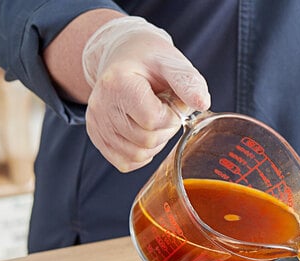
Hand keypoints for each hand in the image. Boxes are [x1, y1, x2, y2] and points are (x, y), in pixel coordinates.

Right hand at [82, 16, 210, 171]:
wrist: (123, 58)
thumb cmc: (149, 61)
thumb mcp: (171, 63)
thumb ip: (188, 82)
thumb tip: (202, 103)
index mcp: (118, 83)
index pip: (153, 119)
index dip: (171, 116)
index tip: (171, 101)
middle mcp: (101, 105)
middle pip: (146, 140)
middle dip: (165, 130)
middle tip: (164, 111)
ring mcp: (97, 123)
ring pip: (137, 155)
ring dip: (155, 143)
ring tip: (154, 120)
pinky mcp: (98, 138)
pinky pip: (126, 162)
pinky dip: (142, 154)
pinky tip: (143, 132)